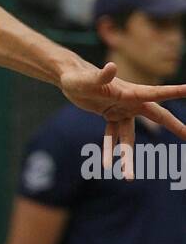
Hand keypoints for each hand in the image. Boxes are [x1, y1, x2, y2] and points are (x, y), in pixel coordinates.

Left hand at [58, 61, 185, 177]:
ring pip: (129, 137)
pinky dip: (109, 149)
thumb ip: (101, 76)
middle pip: (157, 116)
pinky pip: (111, 136)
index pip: (157, 94)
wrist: (69, 77)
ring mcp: (121, 110)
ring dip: (128, 157)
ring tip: (129, 178)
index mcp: (131, 93)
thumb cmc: (78, 77)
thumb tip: (112, 66)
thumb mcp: (88, 80)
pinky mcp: (109, 115)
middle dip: (174, 126)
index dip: (176, 92)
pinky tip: (107, 166)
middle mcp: (130, 102)